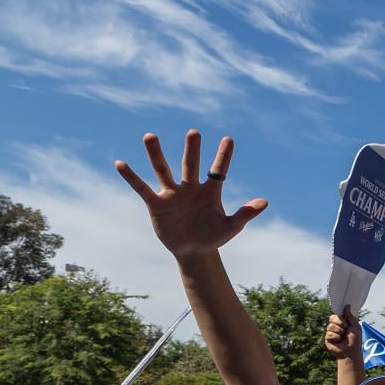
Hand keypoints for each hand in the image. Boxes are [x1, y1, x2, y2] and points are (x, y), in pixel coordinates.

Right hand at [117, 131, 267, 259]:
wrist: (194, 251)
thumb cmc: (213, 236)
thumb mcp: (231, 227)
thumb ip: (245, 214)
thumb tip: (264, 202)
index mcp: (210, 191)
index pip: (218, 170)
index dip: (224, 156)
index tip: (229, 139)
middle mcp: (190, 187)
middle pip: (191, 165)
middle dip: (193, 150)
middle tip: (194, 132)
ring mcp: (172, 194)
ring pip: (163, 170)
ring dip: (156, 154)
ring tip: (149, 136)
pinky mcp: (156, 204)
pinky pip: (142, 188)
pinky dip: (131, 177)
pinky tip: (120, 163)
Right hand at [324, 309, 361, 361]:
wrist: (351, 352)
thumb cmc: (355, 340)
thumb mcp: (354, 326)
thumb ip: (349, 316)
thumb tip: (347, 306)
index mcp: (342, 322)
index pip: (336, 314)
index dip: (338, 315)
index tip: (342, 317)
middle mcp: (336, 326)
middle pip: (331, 318)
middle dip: (339, 321)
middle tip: (345, 327)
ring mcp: (331, 332)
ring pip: (330, 326)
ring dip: (339, 330)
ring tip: (343, 336)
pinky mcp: (327, 338)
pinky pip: (329, 333)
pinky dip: (336, 337)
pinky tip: (339, 341)